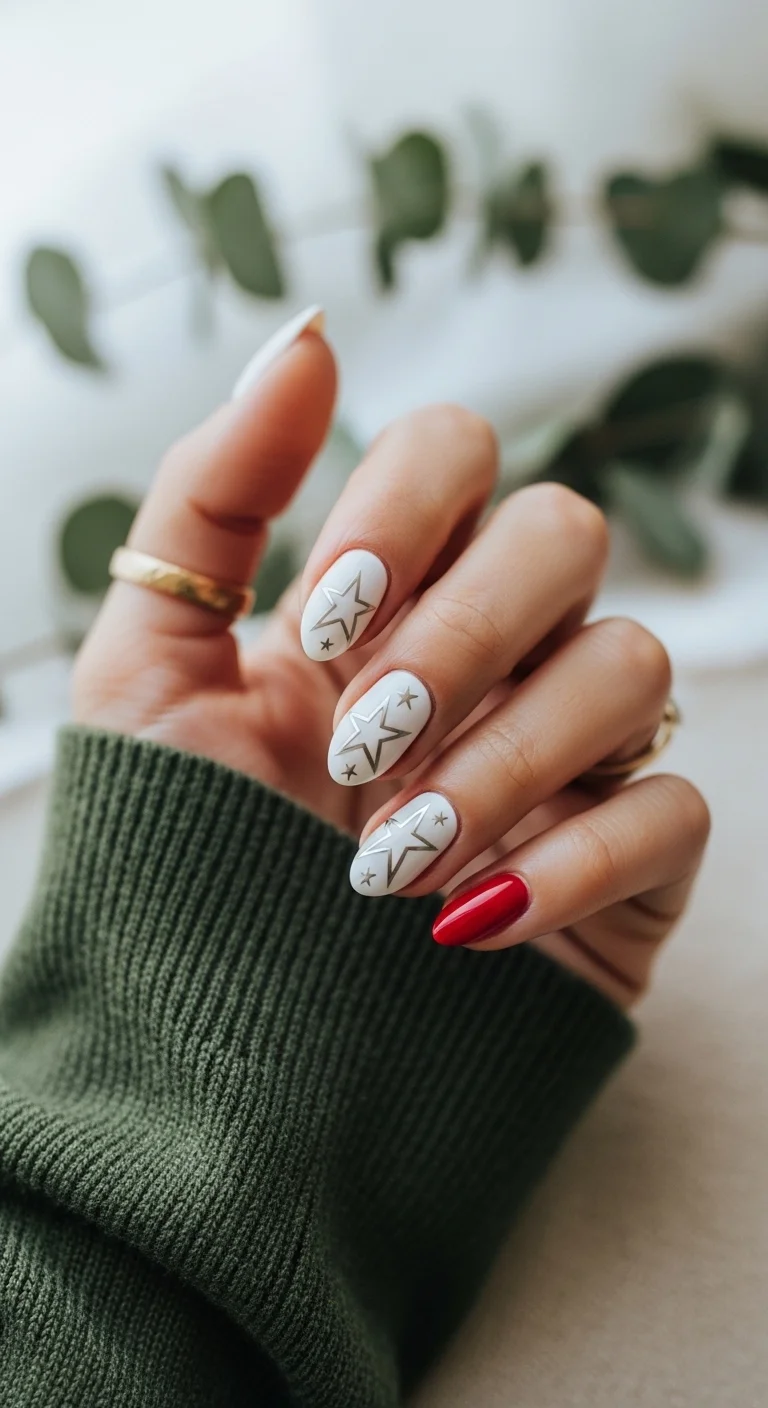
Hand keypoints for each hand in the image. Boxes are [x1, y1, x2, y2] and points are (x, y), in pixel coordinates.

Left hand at [74, 314, 709, 1006]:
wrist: (210, 1058)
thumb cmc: (175, 856)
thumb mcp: (149, 670)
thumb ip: (213, 496)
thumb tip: (309, 332)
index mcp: (382, 593)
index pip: (459, 449)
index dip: (407, 508)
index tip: (325, 623)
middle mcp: (489, 652)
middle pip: (565, 535)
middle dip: (459, 637)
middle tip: (362, 749)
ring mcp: (566, 753)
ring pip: (634, 663)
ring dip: (510, 757)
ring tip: (394, 861)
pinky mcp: (625, 864)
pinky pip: (675, 809)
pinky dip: (574, 862)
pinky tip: (466, 928)